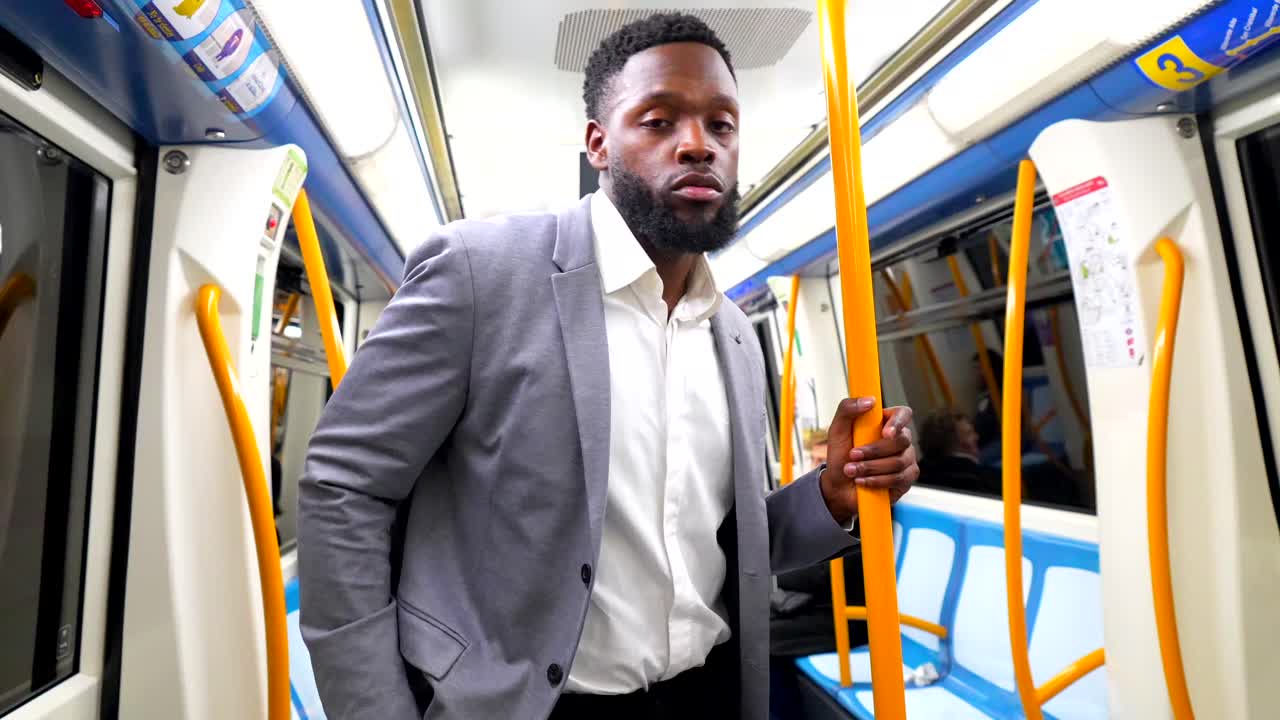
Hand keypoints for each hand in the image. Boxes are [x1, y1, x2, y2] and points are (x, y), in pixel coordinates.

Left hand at [818, 398, 917, 525]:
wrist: (838, 485)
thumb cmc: (841, 455)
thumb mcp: (837, 430)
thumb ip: (847, 409)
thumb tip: (869, 400)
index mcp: (886, 422)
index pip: (903, 414)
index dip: (898, 422)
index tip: (886, 433)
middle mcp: (900, 439)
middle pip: (901, 440)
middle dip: (874, 450)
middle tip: (852, 455)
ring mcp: (906, 459)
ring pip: (899, 462)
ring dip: (870, 467)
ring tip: (851, 470)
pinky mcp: (906, 479)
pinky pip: (899, 479)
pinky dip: (877, 480)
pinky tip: (862, 481)